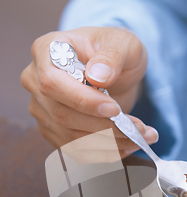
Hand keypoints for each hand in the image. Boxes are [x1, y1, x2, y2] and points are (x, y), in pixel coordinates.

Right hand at [20, 27, 158, 160]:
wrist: (114, 69)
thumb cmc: (115, 49)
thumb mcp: (123, 43)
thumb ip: (112, 56)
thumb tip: (98, 76)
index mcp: (47, 50)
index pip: (52, 83)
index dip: (82, 101)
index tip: (114, 109)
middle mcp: (35, 81)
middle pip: (62, 115)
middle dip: (104, 127)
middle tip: (139, 128)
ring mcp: (42, 109)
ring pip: (70, 137)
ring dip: (110, 143)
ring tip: (141, 137)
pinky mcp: (54, 130)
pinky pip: (76, 150)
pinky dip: (105, 152)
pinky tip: (128, 146)